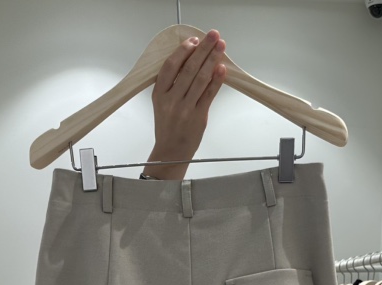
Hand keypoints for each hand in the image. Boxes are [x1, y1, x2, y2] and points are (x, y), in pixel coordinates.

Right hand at [143, 29, 226, 179]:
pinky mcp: (198, 117)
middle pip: (188, 69)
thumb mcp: (161, 103)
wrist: (171, 152)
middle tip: (213, 35)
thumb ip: (172, 83)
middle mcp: (171, 100)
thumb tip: (190, 59)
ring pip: (200, 79)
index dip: (182, 51)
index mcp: (159, 94)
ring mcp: (185, 109)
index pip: (170, 66)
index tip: (193, 40)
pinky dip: (216, 80)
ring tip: (221, 46)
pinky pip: (209, 95)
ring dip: (212, 60)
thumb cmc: (168, 126)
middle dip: (203, 49)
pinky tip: (222, 68)